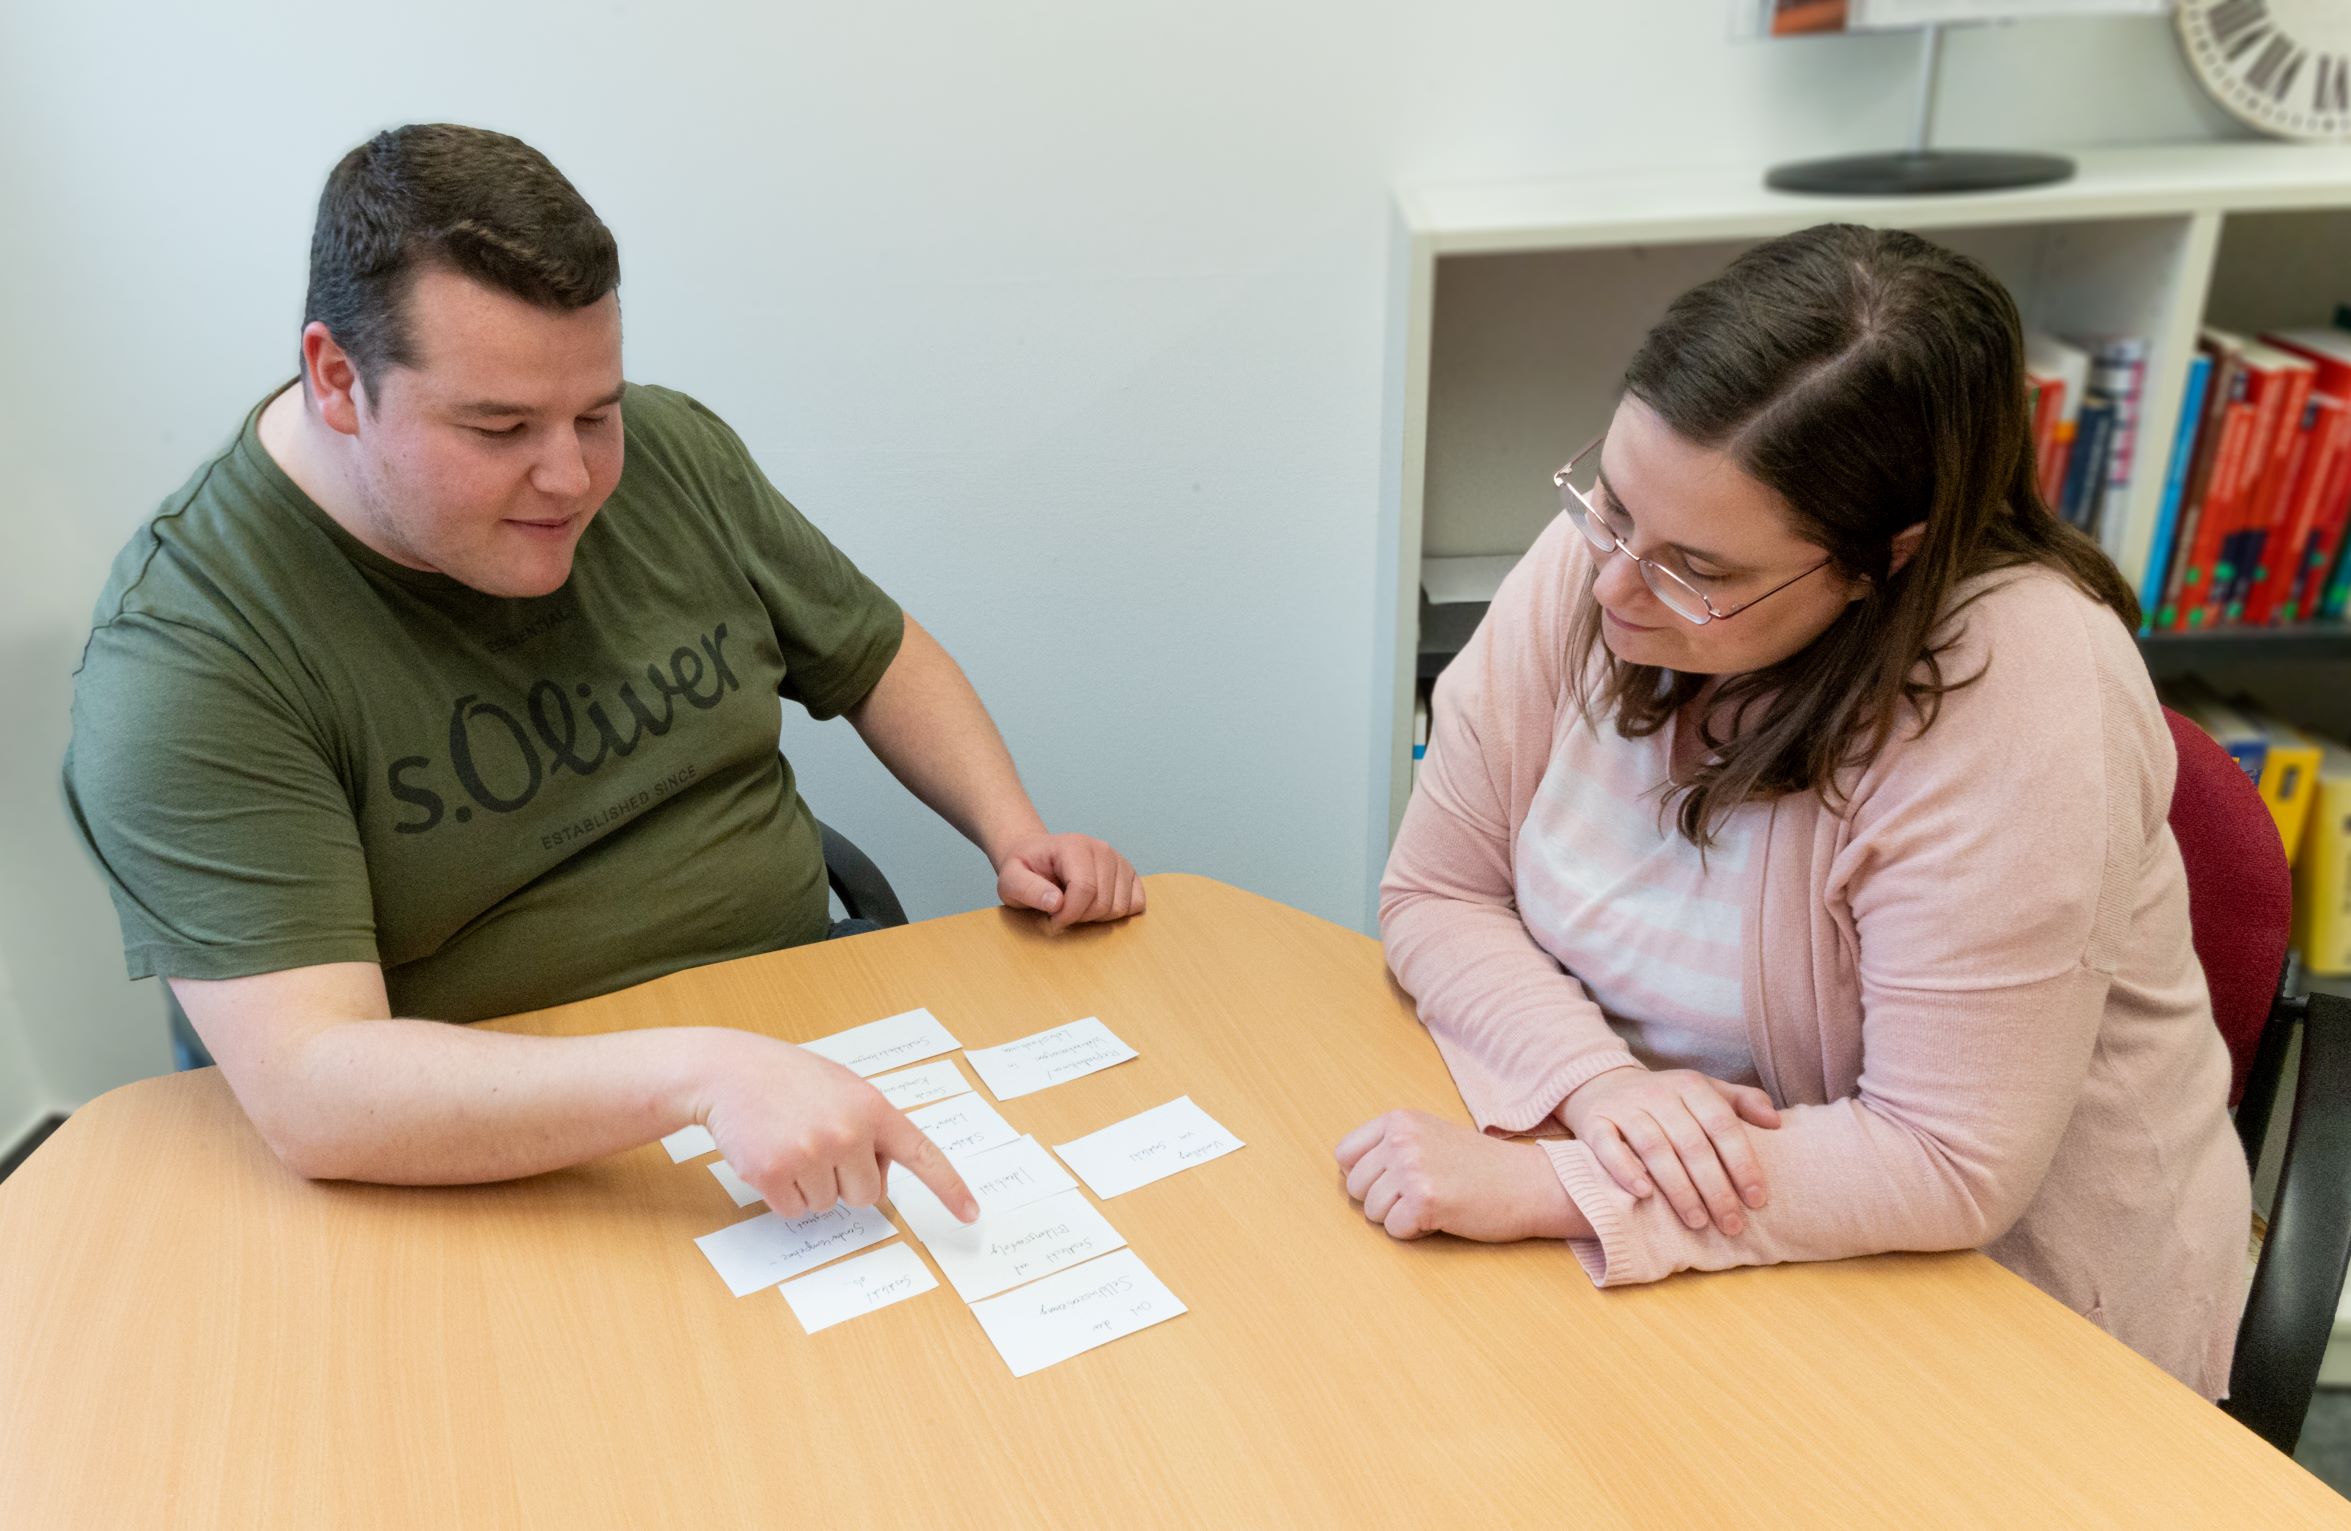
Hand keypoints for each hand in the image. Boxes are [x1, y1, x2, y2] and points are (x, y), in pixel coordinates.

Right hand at [692, 1031, 976, 1221]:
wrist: (729, 1071)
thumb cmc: (790, 1080)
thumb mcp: (844, 1089)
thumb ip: (871, 1127)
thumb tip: (878, 1179)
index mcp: (873, 1108)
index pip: (922, 1154)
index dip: (949, 1188)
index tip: (970, 1215)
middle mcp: (848, 1132)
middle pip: (868, 1196)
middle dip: (847, 1181)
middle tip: (819, 1146)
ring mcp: (811, 1154)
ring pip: (829, 1205)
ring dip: (811, 1186)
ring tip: (790, 1143)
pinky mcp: (774, 1174)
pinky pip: (794, 1211)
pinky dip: (783, 1195)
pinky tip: (770, 1157)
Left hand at [993, 831, 1145, 929]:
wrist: (1036, 856)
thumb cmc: (1025, 869)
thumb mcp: (1010, 880)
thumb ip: (1028, 890)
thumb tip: (1057, 903)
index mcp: (1074, 846)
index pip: (1084, 889)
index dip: (1068, 914)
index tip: (1051, 919)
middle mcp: (1102, 849)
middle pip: (1103, 902)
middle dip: (1080, 917)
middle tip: (1062, 913)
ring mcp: (1119, 860)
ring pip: (1120, 906)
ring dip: (1097, 917)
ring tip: (1078, 908)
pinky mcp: (1129, 873)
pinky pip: (1137, 903)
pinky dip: (1118, 913)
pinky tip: (1096, 906)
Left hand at [1334, 1108, 1588, 1242]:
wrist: (1529, 1183)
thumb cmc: (1481, 1165)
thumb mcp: (1430, 1135)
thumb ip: (1391, 1145)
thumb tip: (1348, 1173)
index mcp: (1399, 1120)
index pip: (1345, 1155)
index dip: (1363, 1176)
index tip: (1391, 1183)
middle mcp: (1401, 1139)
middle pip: (1355, 1188)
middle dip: (1381, 1201)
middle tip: (1419, 1196)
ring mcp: (1412, 1168)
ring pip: (1372, 1212)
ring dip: (1399, 1218)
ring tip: (1434, 1204)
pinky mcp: (1425, 1200)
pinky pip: (1394, 1230)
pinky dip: (1415, 1232)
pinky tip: (1442, 1218)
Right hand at [1555, 1066, 1780, 1234]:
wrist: (1601, 1085)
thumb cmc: (1665, 1100)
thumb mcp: (1704, 1092)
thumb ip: (1742, 1102)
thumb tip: (1776, 1123)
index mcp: (1690, 1085)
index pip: (1722, 1125)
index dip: (1742, 1164)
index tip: (1757, 1200)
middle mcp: (1657, 1094)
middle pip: (1692, 1144)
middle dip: (1715, 1188)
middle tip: (1731, 1225)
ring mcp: (1624, 1108)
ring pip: (1654, 1149)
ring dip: (1678, 1188)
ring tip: (1698, 1222)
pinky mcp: (1594, 1123)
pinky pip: (1609, 1148)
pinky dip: (1626, 1171)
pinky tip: (1644, 1195)